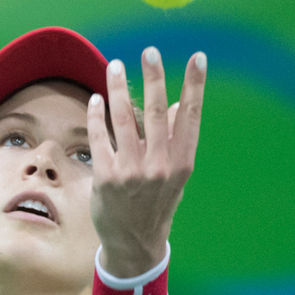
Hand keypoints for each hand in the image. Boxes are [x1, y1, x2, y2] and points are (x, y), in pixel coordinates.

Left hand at [86, 47, 205, 276]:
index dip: (195, 85)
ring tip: (115, 66)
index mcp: (182, 163)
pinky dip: (96, 115)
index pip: (191, 116)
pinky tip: (96, 99)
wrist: (134, 243)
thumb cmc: (156, 204)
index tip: (198, 59)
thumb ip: (176, 141)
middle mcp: (159, 166)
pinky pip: (99, 138)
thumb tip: (179, 106)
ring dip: (119, 88)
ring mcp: (132, 172)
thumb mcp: (174, 176)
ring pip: (124, 119)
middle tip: (150, 51)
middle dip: (155, 77)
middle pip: (157, 111)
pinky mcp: (106, 177)